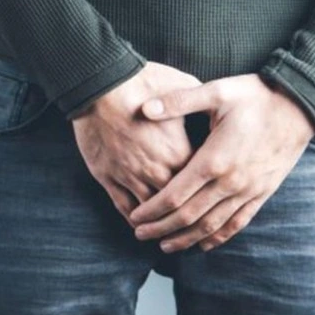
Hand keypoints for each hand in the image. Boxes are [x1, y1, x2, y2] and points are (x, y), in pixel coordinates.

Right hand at [72, 62, 201, 226]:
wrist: (101, 86)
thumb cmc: (142, 82)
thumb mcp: (181, 85)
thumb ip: (198, 101)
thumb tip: (213, 100)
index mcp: (179, 152)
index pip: (199, 182)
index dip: (205, 190)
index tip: (210, 195)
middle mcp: (157, 170)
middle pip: (177, 204)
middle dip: (186, 215)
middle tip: (193, 225)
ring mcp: (130, 176)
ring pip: (150, 211)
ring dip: (160, 223)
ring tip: (167, 232)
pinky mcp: (108, 177)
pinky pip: (123, 206)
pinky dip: (133, 218)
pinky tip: (139, 223)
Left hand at [129, 74, 314, 252]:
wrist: (300, 106)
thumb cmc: (256, 96)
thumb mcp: (217, 91)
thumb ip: (179, 101)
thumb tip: (144, 108)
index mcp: (214, 159)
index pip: (175, 195)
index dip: (152, 209)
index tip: (134, 217)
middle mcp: (230, 181)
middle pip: (189, 216)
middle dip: (161, 228)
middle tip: (140, 235)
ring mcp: (248, 190)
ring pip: (212, 226)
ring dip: (186, 238)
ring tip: (164, 245)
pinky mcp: (262, 193)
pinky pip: (237, 223)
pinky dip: (218, 237)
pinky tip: (203, 244)